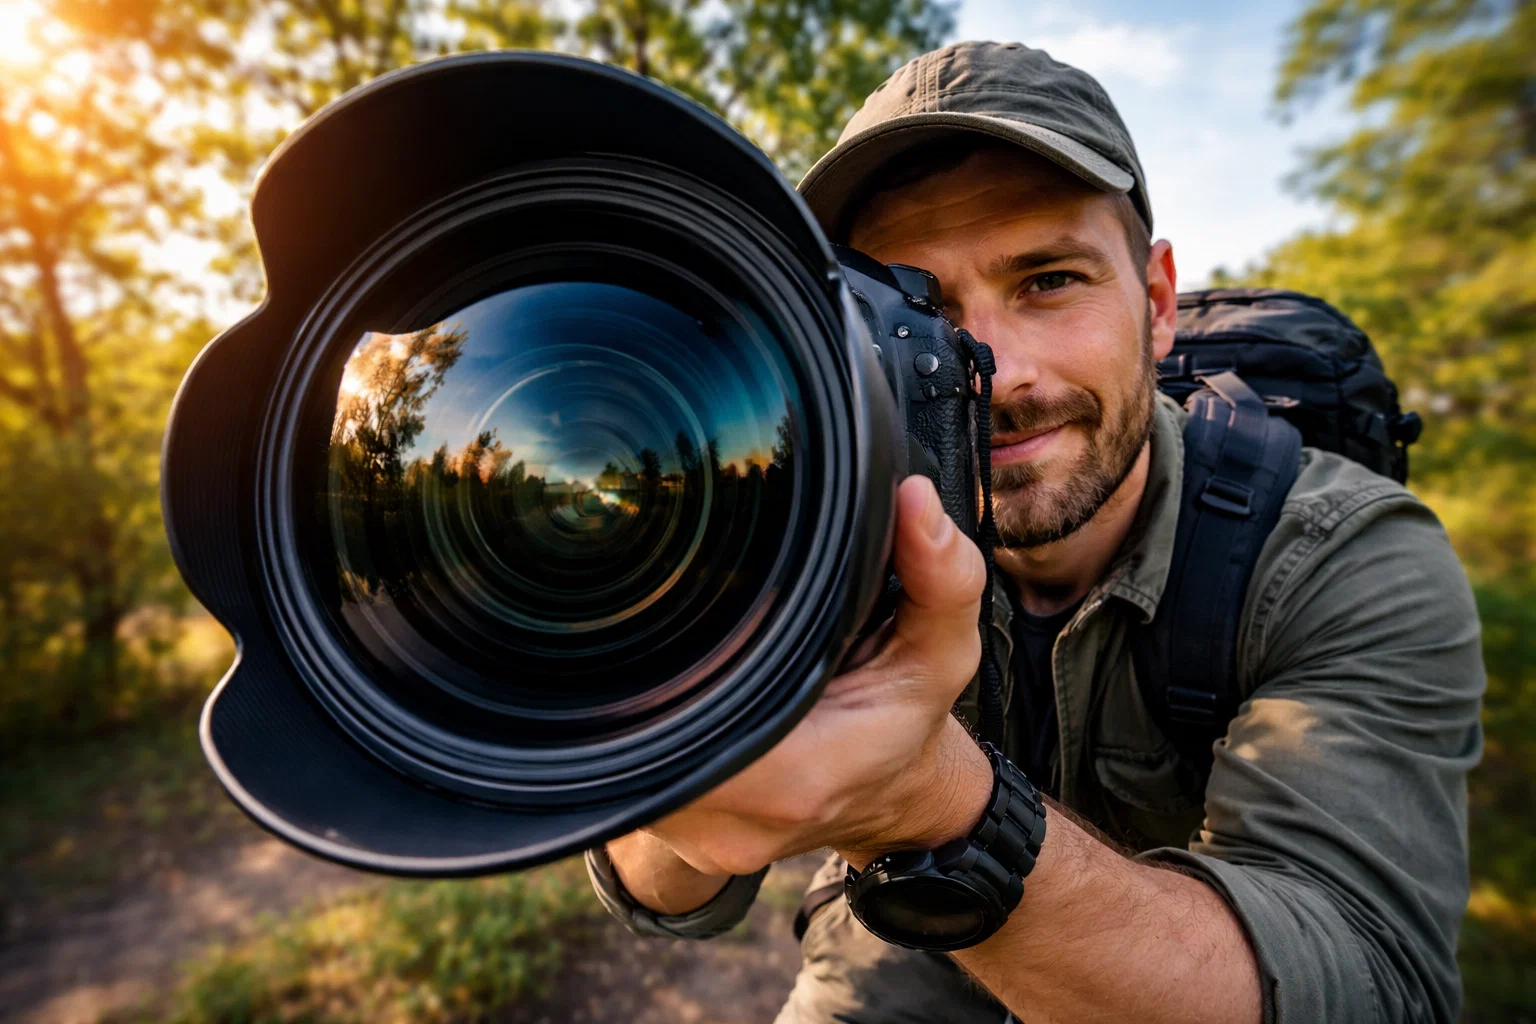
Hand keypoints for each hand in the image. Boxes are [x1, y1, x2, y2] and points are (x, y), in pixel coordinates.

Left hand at [638, 475, 994, 875]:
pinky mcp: (685, 840)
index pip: (682, 720)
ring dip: (644, 708)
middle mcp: (733, 821)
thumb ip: (941, 577)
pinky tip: (680, 696)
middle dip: (650, 674)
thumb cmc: (909, 721)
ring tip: (684, 659)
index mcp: (791, 777)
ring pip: (631, 763)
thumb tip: (914, 501)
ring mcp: (701, 840)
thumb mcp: (942, 647)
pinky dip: (652, 734)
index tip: (682, 616)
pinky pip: (639, 779)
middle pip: (640, 736)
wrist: (900, 800)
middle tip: (677, 622)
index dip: (666, 663)